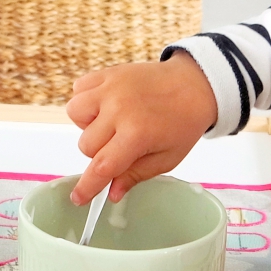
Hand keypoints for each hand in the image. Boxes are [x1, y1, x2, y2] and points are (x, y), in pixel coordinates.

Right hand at [66, 54, 218, 205]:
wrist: (195, 85)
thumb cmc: (183, 122)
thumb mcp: (166, 158)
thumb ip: (135, 175)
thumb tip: (112, 193)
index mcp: (136, 134)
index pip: (101, 167)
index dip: (87, 187)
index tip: (79, 198)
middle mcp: (119, 110)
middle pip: (85, 145)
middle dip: (99, 152)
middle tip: (121, 144)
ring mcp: (110, 88)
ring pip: (75, 114)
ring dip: (88, 124)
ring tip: (110, 122)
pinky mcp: (107, 73)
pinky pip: (78, 90)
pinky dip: (86, 100)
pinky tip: (105, 104)